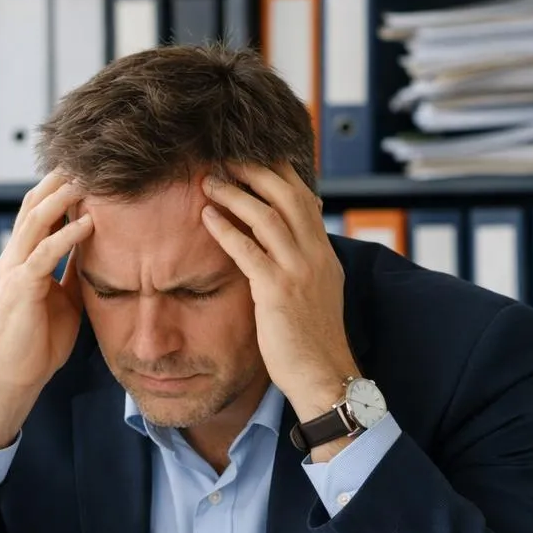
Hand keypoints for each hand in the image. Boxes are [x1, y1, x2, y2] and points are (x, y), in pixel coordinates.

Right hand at [0, 170, 92, 451]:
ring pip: (36, 221)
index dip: (60, 188)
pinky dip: (66, 236)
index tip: (87, 169)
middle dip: (59, 180)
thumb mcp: (64, 298)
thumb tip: (96, 250)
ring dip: (62, 197)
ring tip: (88, 179)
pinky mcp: (21, 288)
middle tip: (87, 158)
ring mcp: (15, 270)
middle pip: (34, 204)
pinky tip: (88, 223)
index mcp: (24, 258)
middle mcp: (15, 257)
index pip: (40, 211)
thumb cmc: (38, 342)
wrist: (16, 376)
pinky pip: (44, 254)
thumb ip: (73, 272)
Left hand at [199, 163, 360, 437]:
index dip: (279, 173)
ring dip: (235, 193)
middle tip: (225, 157)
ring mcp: (299, 272)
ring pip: (267, 215)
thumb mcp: (317, 294)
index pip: (304, 199)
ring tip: (208, 180)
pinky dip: (226, 229)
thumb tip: (288, 246)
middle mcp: (315, 256)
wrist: (324, 376)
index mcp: (324, 254)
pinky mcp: (278, 292)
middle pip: (287, 195)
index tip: (253, 156)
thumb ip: (304, 265)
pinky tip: (207, 217)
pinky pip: (249, 250)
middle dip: (255, 170)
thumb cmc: (313, 342)